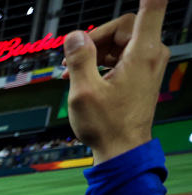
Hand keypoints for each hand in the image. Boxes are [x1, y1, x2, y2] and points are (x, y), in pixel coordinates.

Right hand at [64, 0, 167, 163]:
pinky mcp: (143, 74)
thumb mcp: (83, 92)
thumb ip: (79, 58)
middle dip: (96, 38)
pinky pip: (122, 55)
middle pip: (124, 26)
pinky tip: (85, 78)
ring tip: (73, 73)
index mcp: (143, 54)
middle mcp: (151, 55)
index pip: (152, 9)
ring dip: (95, 52)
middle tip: (72, 58)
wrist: (122, 150)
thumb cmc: (107, 126)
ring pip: (120, 41)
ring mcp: (148, 65)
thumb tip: (74, 36)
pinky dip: (102, 61)